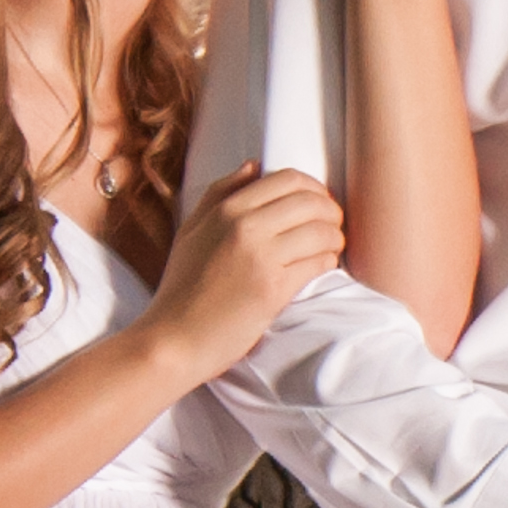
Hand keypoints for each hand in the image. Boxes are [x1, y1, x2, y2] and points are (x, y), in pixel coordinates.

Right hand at [149, 165, 343, 374]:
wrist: (173, 340)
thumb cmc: (181, 290)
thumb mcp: (191, 231)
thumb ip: (219, 194)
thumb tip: (253, 167)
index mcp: (225, 210)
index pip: (287, 179)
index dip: (313, 188)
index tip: (318, 202)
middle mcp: (244, 227)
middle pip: (310, 201)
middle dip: (330, 211)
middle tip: (332, 225)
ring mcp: (260, 257)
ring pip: (320, 230)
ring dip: (334, 238)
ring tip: (331, 247)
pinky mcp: (273, 289)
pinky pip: (318, 262)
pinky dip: (328, 262)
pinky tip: (323, 266)